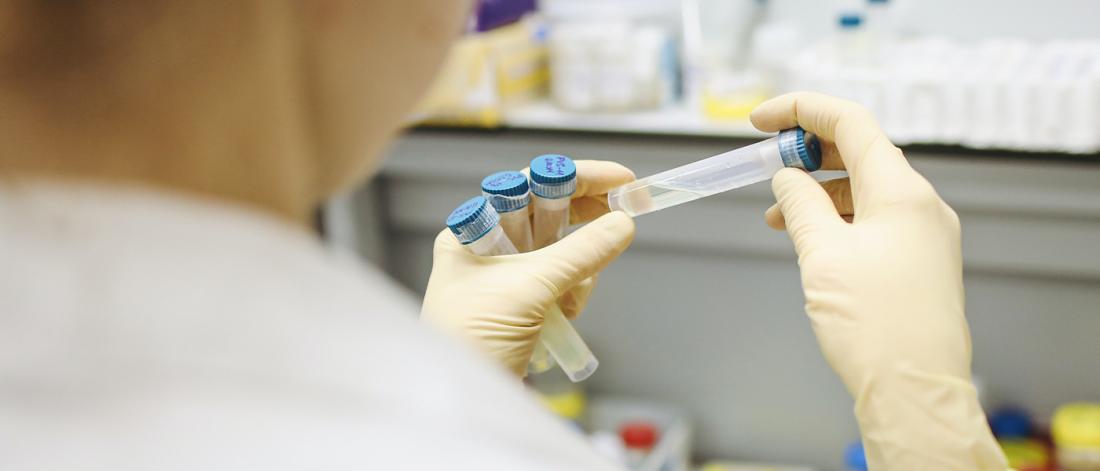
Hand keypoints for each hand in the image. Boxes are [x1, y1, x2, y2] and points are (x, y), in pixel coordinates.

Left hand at [421, 161, 635, 376]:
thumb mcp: (529, 289)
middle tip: (625, 216)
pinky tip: (567, 315)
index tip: (622, 179)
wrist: (459, 405)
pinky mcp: (523, 307)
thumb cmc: (471, 340)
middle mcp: (487, 249)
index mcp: (472, 231)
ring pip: (562, 252)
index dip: (578, 178)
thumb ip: (580, 253)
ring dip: (580, 268)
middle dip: (585, 221)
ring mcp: (506, 279)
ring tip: (572, 299)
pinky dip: (574, 293)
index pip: (530, 185)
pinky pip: (562, 283)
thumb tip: (622, 223)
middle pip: (549, 215)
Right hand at [752, 92, 1005, 469]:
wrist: (915, 392)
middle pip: (860, 152)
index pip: (851, 123)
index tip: (759, 121)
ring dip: (818, 190)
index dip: (801, 110)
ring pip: (864, 189)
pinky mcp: (918, 262)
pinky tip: (808, 238)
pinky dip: (837, 218)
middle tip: (764, 164)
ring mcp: (923, 234)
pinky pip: (874, 220)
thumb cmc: (875, 326)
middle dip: (807, 152)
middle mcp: (920, 205)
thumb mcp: (822, 255)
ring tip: (776, 214)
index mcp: (902, 192)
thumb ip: (800, 205)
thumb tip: (786, 179)